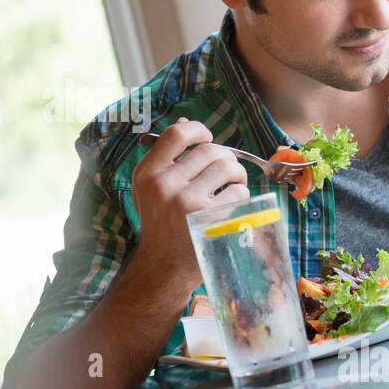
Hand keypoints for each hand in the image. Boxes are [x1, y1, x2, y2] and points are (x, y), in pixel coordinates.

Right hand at [129, 117, 250, 285]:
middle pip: (209, 150)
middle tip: (227, 168)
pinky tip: (233, 201)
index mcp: (147, 173)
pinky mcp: (209, 218)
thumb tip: (185, 122)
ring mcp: (187, 202)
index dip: (199, 130)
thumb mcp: (150, 188)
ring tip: (233, 182)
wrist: (163, 266)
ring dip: (237, 173)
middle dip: (225, 156)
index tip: (208, 139)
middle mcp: (164, 185)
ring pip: (228, 167)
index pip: (177, 134)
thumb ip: (166, 156)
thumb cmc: (160, 221)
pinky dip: (241, 194)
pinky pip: (238, 192)